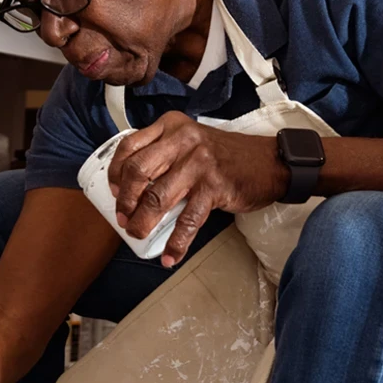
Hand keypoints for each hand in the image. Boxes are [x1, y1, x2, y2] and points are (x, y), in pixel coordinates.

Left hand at [107, 111, 289, 266]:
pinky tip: (169, 255)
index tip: (113, 191)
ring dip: (143, 222)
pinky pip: (188, 220)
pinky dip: (176, 243)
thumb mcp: (191, 141)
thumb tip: (132, 188)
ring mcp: (199, 163)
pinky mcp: (215, 187)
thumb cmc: (225, 156)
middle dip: (124, 200)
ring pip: (157, 197)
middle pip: (137, 171)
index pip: (130, 146)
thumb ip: (164, 154)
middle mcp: (183, 140)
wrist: (269, 162)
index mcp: (172, 126)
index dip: (115, 173)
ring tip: (138, 234)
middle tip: (123, 217)